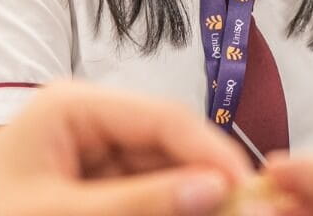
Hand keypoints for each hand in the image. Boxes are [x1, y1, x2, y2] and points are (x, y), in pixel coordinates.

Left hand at [0, 81, 250, 215]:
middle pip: (170, 148)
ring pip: (162, 176)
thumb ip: (140, 203)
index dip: (213, 153)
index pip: (165, 119)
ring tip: (229, 213)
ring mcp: (90, 159)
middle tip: (250, 211)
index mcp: (73, 106)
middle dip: (206, 181)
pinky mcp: (89, 191)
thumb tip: (215, 190)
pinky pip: (141, 197)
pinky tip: (190, 214)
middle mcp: (87, 123)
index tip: (251, 190)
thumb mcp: (60, 214)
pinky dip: (166, 209)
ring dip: (190, 200)